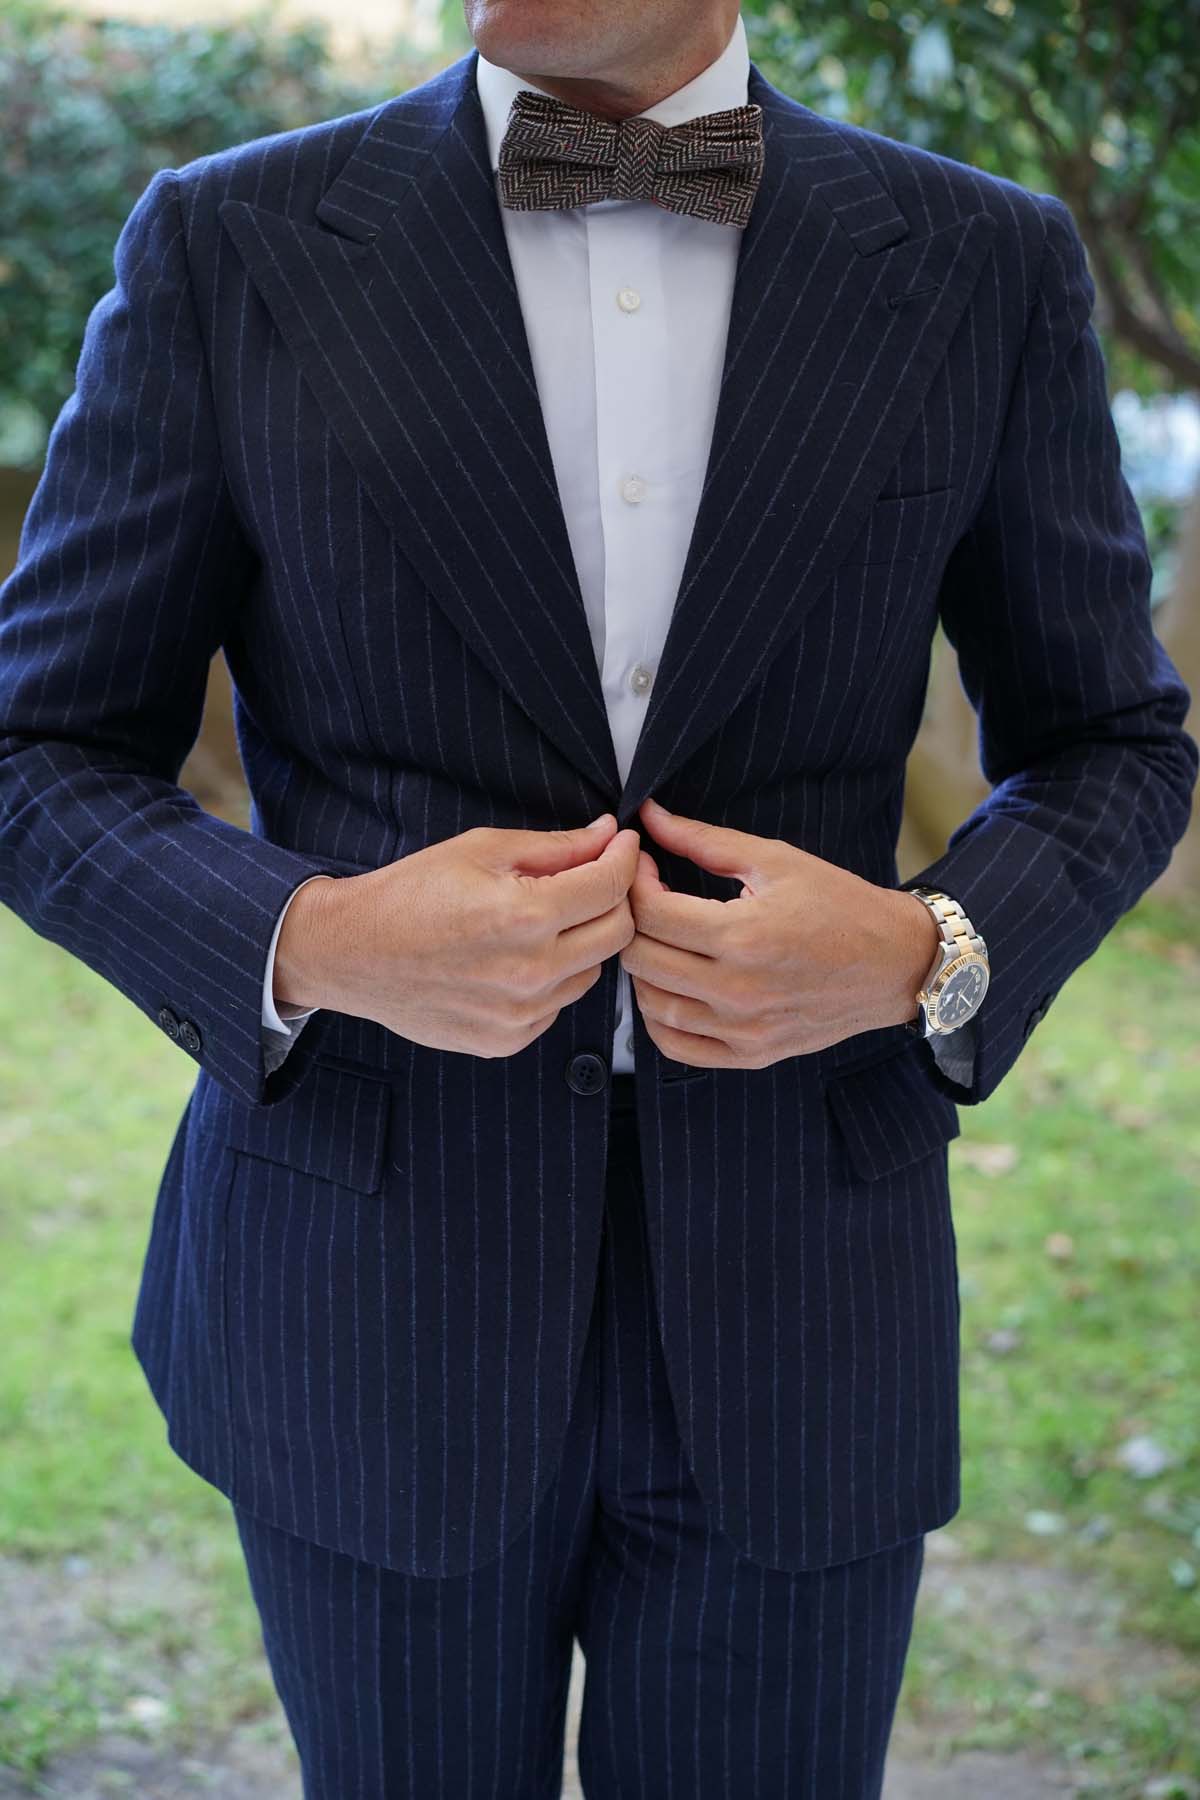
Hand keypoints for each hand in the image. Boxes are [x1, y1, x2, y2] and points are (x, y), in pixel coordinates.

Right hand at [274, 814, 639, 1056]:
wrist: (350, 954)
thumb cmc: (409, 894)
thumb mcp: (481, 850)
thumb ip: (555, 846)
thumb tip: (608, 835)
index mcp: (524, 916)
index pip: (611, 886)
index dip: (625, 857)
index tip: (624, 843)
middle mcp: (529, 972)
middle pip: (617, 933)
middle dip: (614, 898)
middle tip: (595, 877)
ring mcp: (520, 1014)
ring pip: (591, 971)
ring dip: (582, 941)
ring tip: (542, 919)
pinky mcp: (507, 1040)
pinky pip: (558, 1004)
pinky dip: (552, 978)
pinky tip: (516, 958)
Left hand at [620, 796, 938, 1069]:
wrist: (896, 963)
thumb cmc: (840, 905)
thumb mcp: (775, 861)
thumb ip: (704, 841)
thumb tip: (649, 816)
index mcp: (745, 936)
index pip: (651, 913)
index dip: (633, 882)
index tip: (644, 866)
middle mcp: (739, 991)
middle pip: (640, 959)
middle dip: (630, 921)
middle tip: (645, 899)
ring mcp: (743, 1029)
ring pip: (650, 1004)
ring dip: (641, 967)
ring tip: (659, 939)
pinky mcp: (750, 1054)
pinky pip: (676, 1045)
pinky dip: (657, 1016)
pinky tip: (669, 985)